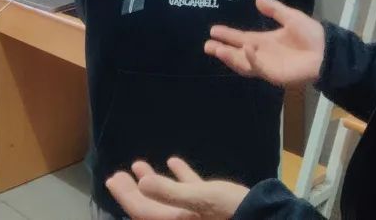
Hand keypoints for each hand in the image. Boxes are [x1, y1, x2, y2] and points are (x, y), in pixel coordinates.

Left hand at [106, 158, 249, 219]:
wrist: (263, 215)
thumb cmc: (230, 209)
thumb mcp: (199, 199)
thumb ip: (169, 192)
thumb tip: (140, 183)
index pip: (142, 210)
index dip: (125, 196)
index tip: (112, 178)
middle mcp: (181, 219)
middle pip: (149, 206)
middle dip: (133, 190)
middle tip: (118, 174)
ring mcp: (196, 213)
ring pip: (166, 198)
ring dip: (153, 181)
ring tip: (139, 164)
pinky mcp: (211, 204)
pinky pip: (189, 191)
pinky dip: (180, 177)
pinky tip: (174, 161)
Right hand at [205, 0, 324, 87]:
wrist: (327, 50)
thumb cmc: (310, 35)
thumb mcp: (290, 17)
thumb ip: (274, 10)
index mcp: (265, 42)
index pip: (241, 39)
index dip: (228, 35)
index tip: (213, 30)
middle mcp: (263, 55)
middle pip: (237, 54)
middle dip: (222, 51)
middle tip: (207, 46)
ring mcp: (268, 66)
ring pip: (244, 64)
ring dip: (230, 57)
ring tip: (217, 49)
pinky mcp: (275, 74)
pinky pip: (260, 67)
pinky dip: (251, 59)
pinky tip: (246, 48)